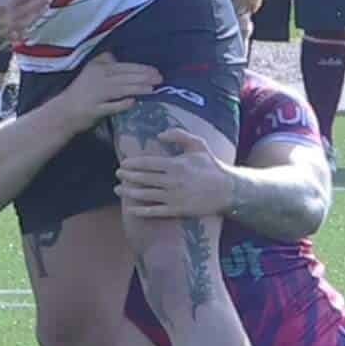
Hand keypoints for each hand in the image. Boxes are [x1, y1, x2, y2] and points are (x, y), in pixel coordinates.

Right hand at [53, 55, 161, 127]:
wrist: (62, 113)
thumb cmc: (81, 93)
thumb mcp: (91, 72)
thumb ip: (104, 63)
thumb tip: (117, 57)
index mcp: (98, 68)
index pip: (123, 67)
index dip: (141, 68)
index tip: (156, 71)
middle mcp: (97, 79)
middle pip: (124, 77)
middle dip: (144, 77)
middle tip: (160, 79)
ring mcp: (95, 95)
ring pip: (120, 89)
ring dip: (137, 89)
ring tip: (152, 89)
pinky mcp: (93, 110)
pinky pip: (109, 106)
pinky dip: (121, 104)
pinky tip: (132, 102)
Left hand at [115, 128, 232, 219]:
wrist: (227, 190)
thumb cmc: (211, 166)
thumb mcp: (198, 144)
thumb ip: (179, 135)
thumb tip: (159, 134)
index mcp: (175, 164)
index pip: (148, 163)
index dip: (133, 164)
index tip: (123, 164)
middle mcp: (172, 181)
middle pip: (143, 178)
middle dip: (127, 176)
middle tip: (117, 175)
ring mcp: (174, 197)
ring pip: (146, 194)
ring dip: (129, 192)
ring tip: (118, 189)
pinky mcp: (177, 210)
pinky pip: (155, 211)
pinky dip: (141, 210)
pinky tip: (131, 209)